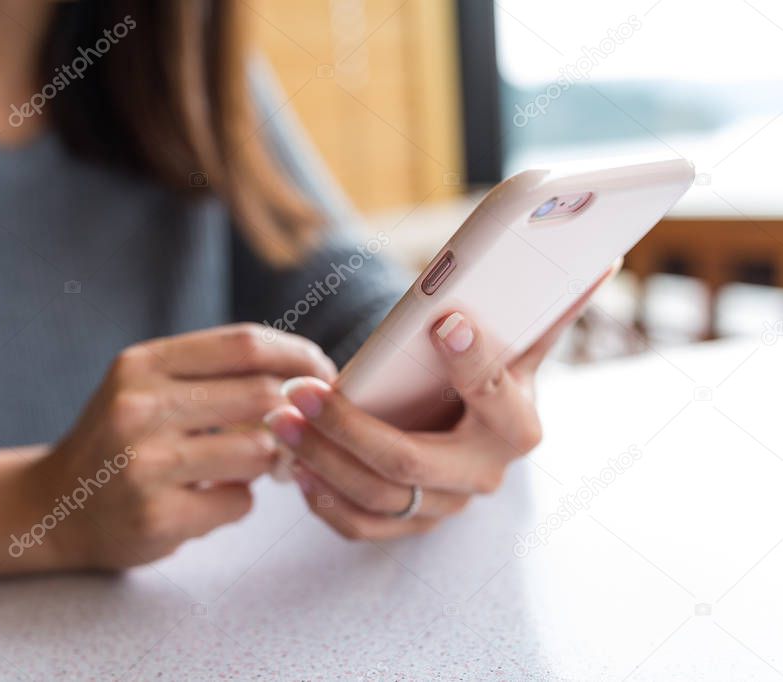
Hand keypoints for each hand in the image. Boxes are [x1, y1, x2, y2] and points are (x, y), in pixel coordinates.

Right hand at [0, 324, 336, 575]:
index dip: (297, 355)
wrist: (52, 507)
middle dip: (294, 411)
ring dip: (265, 461)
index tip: (322, 371)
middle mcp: (139, 407)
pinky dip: (237, 502)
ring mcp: (145, 464)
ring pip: (258, 450)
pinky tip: (208, 501)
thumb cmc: (117, 440)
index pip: (244, 343)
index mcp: (142, 364)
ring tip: (243, 466)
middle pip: (260, 394)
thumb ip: (211, 373)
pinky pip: (239, 504)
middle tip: (299, 426)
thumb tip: (305, 373)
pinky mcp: (157, 515)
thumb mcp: (146, 386)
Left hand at [263, 270, 614, 539]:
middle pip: (408, 460)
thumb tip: (596, 263)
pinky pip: (362, 527)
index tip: (442, 320)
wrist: (477, 435)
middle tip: (298, 390)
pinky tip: (295, 467)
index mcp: (517, 423)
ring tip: (279, 420)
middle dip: (345, 427)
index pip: (493, 395)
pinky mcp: (413, 524)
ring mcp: (446, 506)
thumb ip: (545, 311)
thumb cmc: (488, 376)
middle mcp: (483, 474)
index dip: (471, 358)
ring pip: (374, 496)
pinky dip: (324, 501)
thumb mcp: (516, 345)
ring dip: (318, 459)